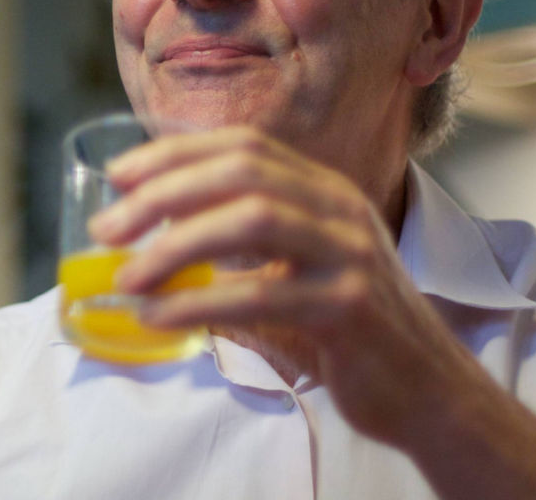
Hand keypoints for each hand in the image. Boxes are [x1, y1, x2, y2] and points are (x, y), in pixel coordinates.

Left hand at [88, 125, 484, 447]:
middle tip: (107, 227)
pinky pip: (262, 294)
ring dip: (175, 244)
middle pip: (240, 171)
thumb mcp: (294, 269)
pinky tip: (159, 315)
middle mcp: (338, 207)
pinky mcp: (349, 305)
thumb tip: (150, 239)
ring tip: (126, 275)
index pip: (243, 145)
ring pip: (251, 218)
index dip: (174, 153)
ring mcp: (348, 252)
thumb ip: (239, 246)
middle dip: (162, 193)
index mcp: (323, 189)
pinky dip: (200, 302)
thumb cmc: (346, 328)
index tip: (119, 175)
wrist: (429, 389)